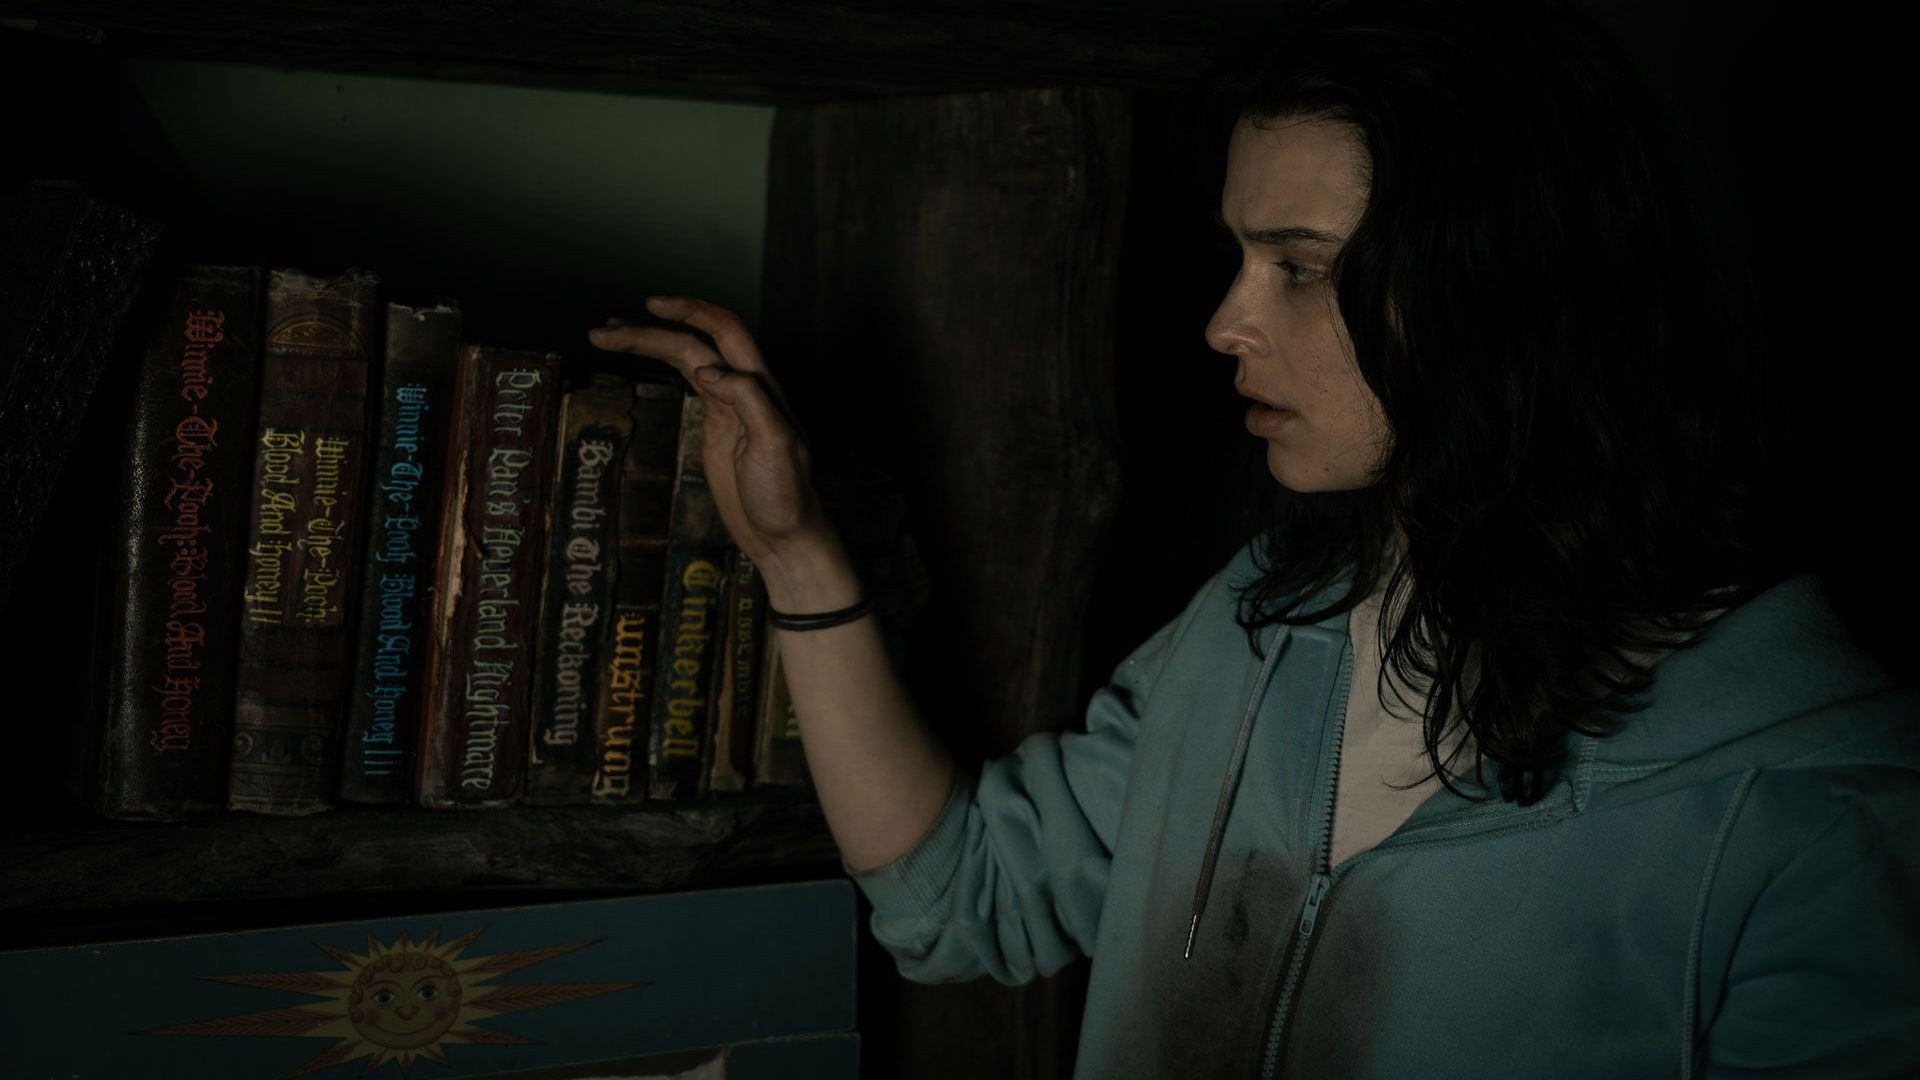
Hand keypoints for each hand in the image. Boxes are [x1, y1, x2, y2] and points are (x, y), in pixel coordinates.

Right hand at [587, 296, 846, 589]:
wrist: (785, 537)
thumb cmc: (786, 496)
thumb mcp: (775, 446)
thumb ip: (748, 400)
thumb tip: (708, 368)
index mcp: (762, 387)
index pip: (726, 332)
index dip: (691, 312)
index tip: (650, 307)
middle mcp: (744, 388)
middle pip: (694, 342)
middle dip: (650, 331)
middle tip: (604, 332)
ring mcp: (728, 405)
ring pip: (685, 358)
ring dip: (647, 343)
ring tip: (604, 336)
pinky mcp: (715, 424)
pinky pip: (685, 381)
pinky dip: (659, 365)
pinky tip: (638, 358)